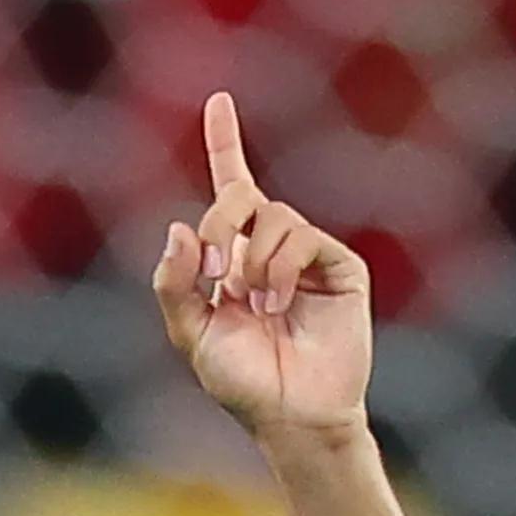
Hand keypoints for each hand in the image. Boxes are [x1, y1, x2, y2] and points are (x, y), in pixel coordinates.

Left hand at [153, 91, 372, 440]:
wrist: (291, 416)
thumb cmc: (242, 382)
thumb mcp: (192, 334)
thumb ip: (175, 285)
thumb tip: (179, 228)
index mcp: (233, 258)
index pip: (229, 189)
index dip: (225, 142)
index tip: (219, 99)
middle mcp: (270, 248)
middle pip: (239, 198)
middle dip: (219, 225)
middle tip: (215, 272)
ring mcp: (307, 255)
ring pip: (272, 216)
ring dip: (253, 260)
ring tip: (257, 305)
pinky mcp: (339, 266)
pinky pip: (302, 238)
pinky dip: (280, 269)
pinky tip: (278, 304)